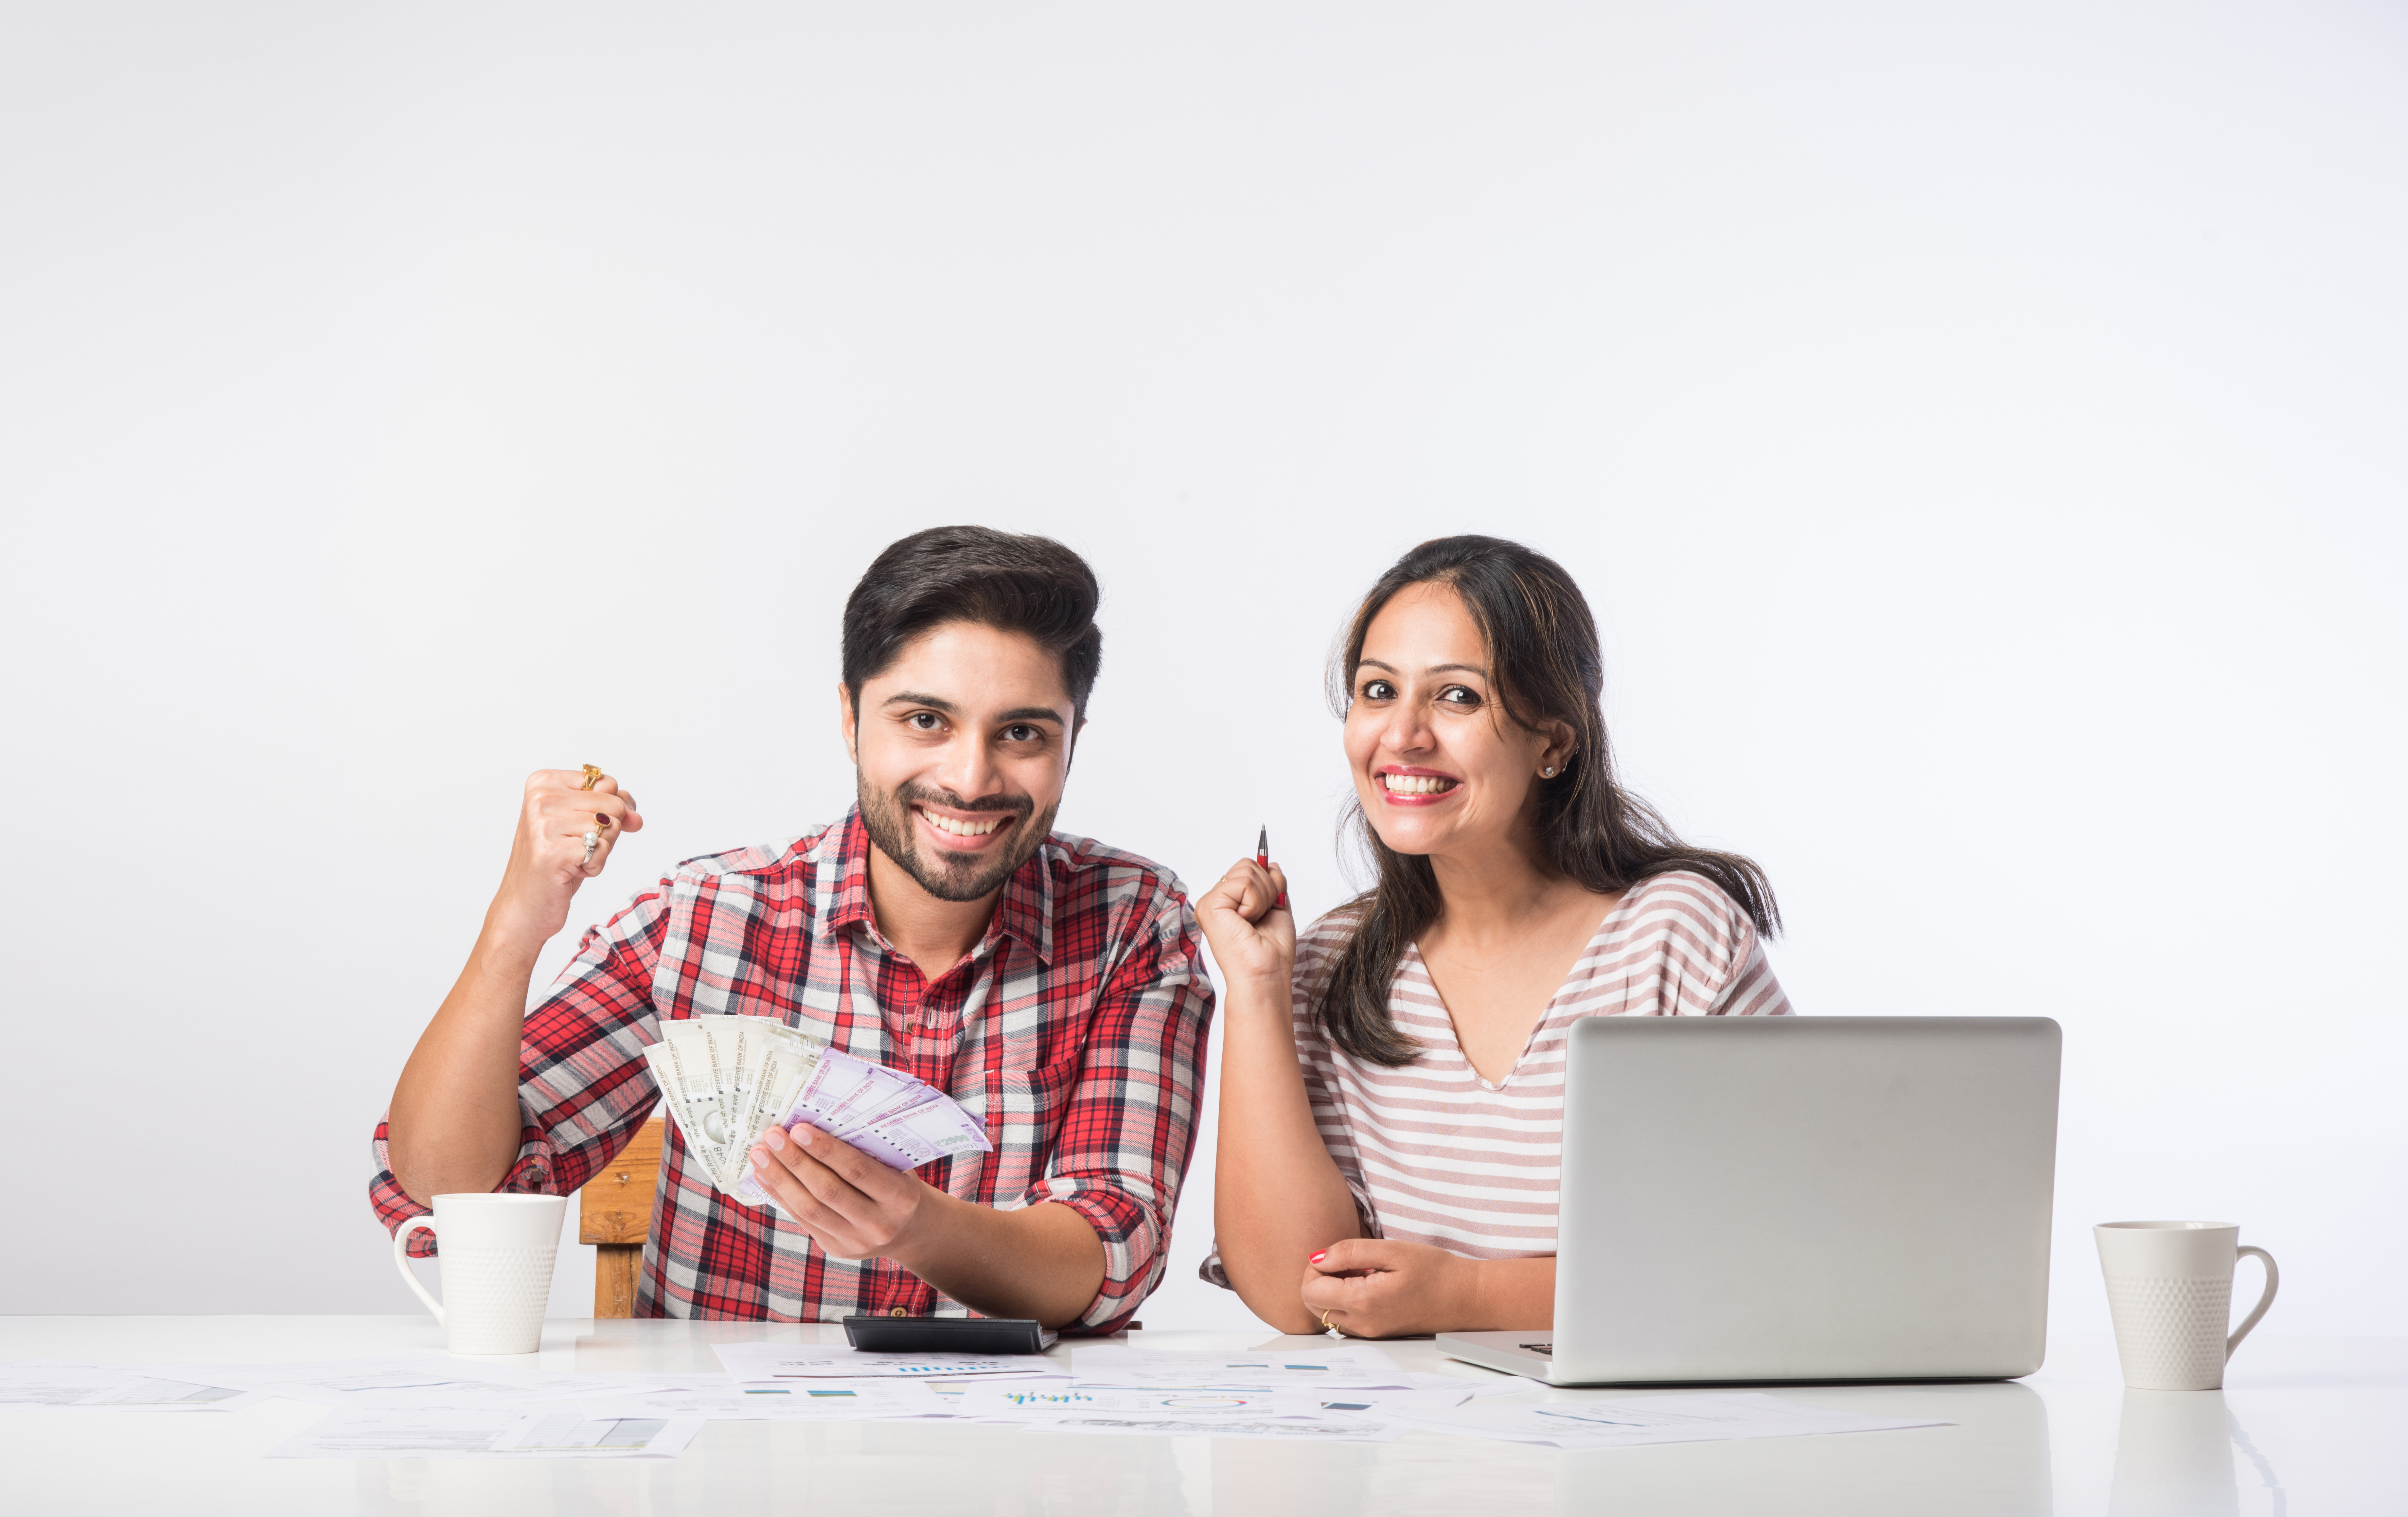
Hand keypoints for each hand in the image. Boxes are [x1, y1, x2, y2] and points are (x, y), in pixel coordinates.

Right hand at [488, 768, 644, 946]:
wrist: (525, 906)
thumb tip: (635, 817)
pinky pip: (603, 851)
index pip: (607, 782)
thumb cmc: (555, 863)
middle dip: (605, 833)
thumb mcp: (583, 824)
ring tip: (571, 860)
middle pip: (613, 804)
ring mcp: (543, 825)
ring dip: (600, 851)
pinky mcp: (552, 851)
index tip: (584, 827)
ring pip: (611, 827)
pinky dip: (595, 866)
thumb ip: (612, 808)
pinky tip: (570, 871)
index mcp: (543, 783)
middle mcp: (540, 799)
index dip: (611, 809)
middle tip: (576, 848)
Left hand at [747, 1122, 936, 1262]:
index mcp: (900, 1197)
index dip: (826, 1150)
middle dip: (795, 1161)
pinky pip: (802, 1220)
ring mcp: (856, 1241)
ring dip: (780, 1178)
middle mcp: (879, 1223)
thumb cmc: (899, 1183)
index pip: (857, 1170)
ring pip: (809, 1208)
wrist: (910, 1229)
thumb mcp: (897, 1165)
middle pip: (827, 1190)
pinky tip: (765, 1175)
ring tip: (760, 1154)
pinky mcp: (836, 1249)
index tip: (798, 1129)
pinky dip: (781, 1195)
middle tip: (772, 1136)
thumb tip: (817, 1124)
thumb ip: (867, 1150)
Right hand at [1194, 857, 1294, 990]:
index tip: (1270, 907)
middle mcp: (1215, 901)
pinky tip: (1247, 922)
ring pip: (1247, 871)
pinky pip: (1244, 883)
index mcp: (1228, 902)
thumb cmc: (1272, 951)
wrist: (1266, 975)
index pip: (1248, 869)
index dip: (1267, 884)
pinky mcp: (1209, 905)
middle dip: (1267, 889)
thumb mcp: (1277, 908)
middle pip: (1247, 865)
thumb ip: (1273, 884)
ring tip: (1254, 922)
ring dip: (1262, 897)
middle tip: (1261, 918)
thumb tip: (1269, 863)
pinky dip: (1255, 902)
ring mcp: (1209, 902)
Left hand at [1299, 1238, 1476, 1338]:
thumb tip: (1316, 1258)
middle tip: (1347, 1262)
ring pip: (1328, 1314)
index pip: (1309, 1291)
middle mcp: (1361, 1324)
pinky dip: (1347, 1302)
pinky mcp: (1378, 1333)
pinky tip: (1369, 1285)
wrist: (1467, 1298)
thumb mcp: (1392, 1250)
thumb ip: (1349, 1252)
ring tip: (1361, 1273)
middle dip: (1321, 1280)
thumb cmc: (1435, 1271)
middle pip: (1313, 1305)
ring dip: (1333, 1292)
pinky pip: (1346, 1320)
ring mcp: (1369, 1332)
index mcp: (1362, 1302)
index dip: (1315, 1267)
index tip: (1338, 1254)